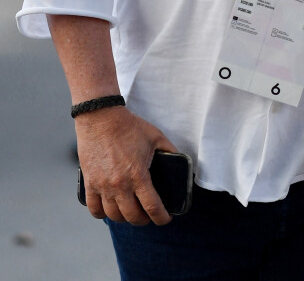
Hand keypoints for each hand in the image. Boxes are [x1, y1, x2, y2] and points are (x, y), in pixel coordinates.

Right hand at [75, 105, 179, 225]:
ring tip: (130, 212)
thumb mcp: (156, 136)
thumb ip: (170, 150)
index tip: (165, 219)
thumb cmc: (129, 126)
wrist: (101, 118)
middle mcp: (120, 185)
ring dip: (124, 218)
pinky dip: (102, 214)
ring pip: (114, 216)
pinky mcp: (89, 183)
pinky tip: (109, 209)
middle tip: (148, 216)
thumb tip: (180, 161)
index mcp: (138, 175)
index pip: (152, 207)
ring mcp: (102, 186)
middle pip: (133, 217)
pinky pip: (94, 209)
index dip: (161, 218)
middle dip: (144, 220)